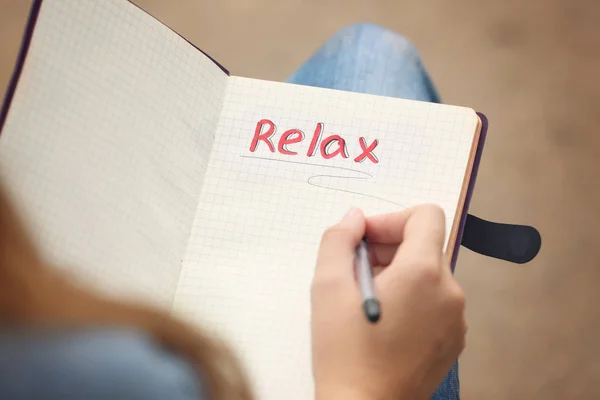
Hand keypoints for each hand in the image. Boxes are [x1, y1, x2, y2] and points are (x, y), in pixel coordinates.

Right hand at [311, 205, 466, 399]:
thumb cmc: (345, 353)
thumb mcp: (327, 287)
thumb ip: (339, 240)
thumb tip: (355, 218)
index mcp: (424, 273)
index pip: (426, 216)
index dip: (391, 220)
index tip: (364, 241)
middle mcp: (450, 292)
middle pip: (425, 246)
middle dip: (388, 248)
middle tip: (354, 271)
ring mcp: (456, 319)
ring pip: (429, 274)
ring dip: (398, 274)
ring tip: (366, 300)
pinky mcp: (453, 340)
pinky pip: (435, 301)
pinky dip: (411, 298)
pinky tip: (383, 321)